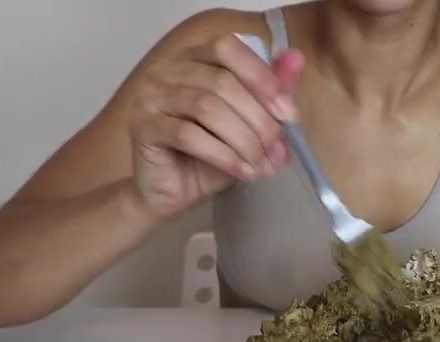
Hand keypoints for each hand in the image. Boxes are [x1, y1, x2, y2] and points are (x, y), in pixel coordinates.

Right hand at [129, 34, 304, 219]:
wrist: (173, 193)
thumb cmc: (211, 156)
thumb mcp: (249, 124)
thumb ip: (270, 92)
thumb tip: (297, 57)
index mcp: (195, 59)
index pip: (229, 49)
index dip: (262, 78)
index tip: (288, 114)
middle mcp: (169, 70)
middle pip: (222, 82)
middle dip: (259, 121)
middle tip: (278, 152)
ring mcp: (151, 96)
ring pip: (206, 107)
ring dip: (244, 140)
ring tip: (261, 165)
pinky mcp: (143, 127)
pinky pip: (188, 135)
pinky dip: (222, 155)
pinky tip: (241, 171)